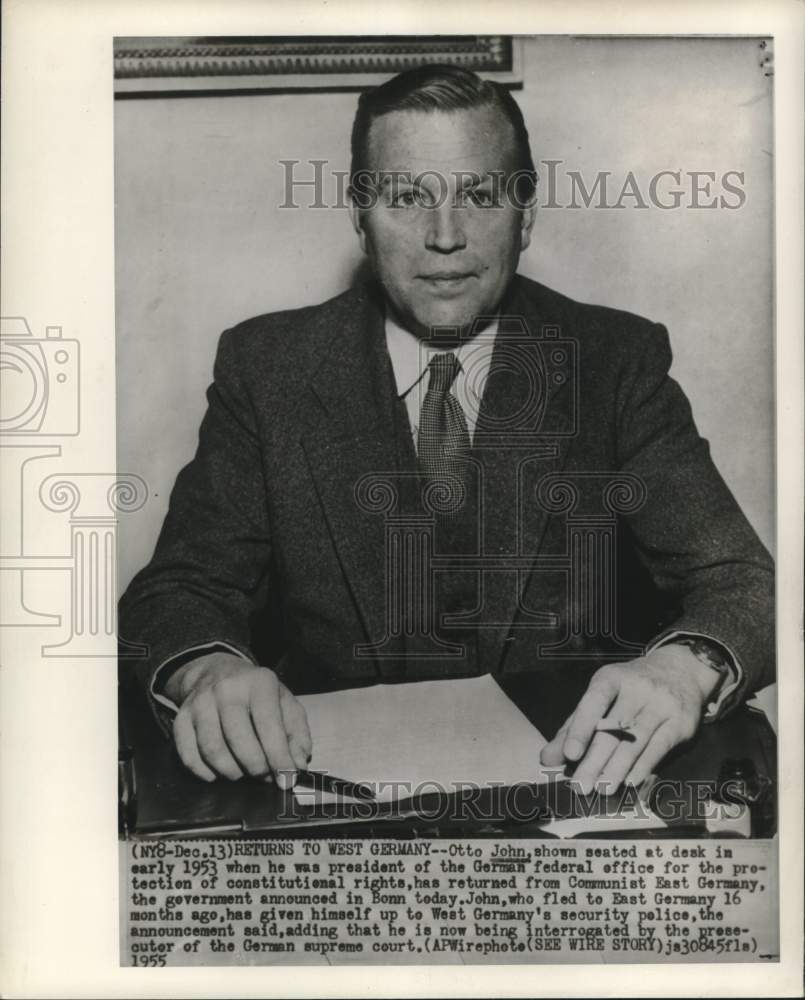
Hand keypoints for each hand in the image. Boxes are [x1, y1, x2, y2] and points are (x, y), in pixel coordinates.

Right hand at [165, 652, 311, 785]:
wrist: (218, 673)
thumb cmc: (258, 695)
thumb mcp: (286, 705)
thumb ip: (297, 735)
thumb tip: (296, 766)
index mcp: (259, 682)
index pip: (268, 725)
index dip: (279, 757)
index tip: (286, 780)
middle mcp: (226, 689)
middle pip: (239, 740)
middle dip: (256, 767)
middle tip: (265, 776)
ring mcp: (200, 703)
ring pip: (213, 751)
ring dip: (232, 772)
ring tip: (244, 771)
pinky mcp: (180, 718)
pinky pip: (189, 757)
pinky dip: (206, 772)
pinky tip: (220, 771)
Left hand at [539, 645, 719, 793]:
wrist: (679, 670)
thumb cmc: (630, 687)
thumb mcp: (601, 695)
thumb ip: (574, 726)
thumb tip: (548, 758)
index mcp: (611, 678)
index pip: (593, 703)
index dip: (580, 729)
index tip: (570, 754)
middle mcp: (638, 689)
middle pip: (612, 730)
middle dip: (594, 761)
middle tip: (580, 786)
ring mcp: (661, 705)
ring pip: (634, 743)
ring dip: (616, 770)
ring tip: (601, 789)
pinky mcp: (681, 723)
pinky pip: (658, 749)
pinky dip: (642, 767)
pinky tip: (629, 782)